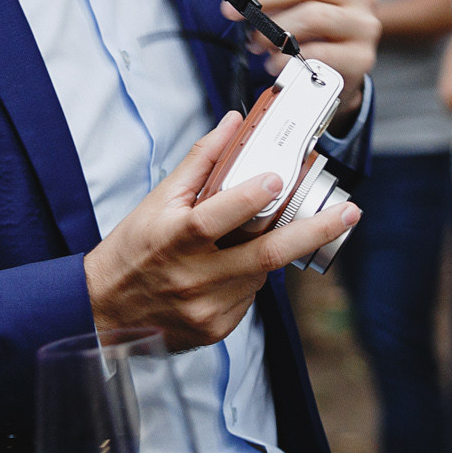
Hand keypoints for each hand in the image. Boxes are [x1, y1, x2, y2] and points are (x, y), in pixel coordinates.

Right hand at [84, 111, 362, 350]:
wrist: (102, 312)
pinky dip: (252, 277)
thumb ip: (200, 162)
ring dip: (275, 250)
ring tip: (273, 233)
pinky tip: (235, 268)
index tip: (278, 178)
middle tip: (349, 213)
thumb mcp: (156, 201)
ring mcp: (208, 308)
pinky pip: (250, 297)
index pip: (218, 216)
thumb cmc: (131, 250)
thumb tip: (234, 123)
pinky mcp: (216, 329)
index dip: (250, 197)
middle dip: (313, 231)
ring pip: (262, 273)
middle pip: (265, 255)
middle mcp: (194, 276)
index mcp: (175, 238)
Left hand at [223, 0, 379, 84]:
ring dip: (274, 30)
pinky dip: (288, 59)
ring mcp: (364, 25)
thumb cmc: (315, 31)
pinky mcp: (361, 57)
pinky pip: (319, 54)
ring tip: (256, 42)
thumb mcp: (296, 0)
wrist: (339, 73)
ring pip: (313, 16)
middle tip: (234, 11)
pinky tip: (274, 63)